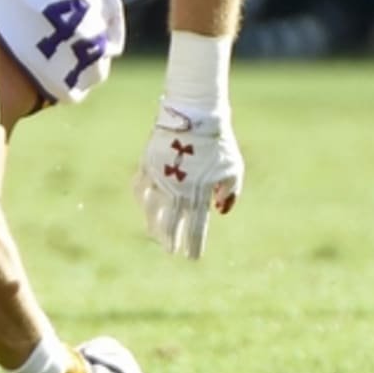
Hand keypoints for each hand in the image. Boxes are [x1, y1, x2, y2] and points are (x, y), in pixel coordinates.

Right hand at [134, 100, 243, 258]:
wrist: (195, 114)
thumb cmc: (218, 143)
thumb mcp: (233, 169)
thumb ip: (230, 193)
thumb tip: (219, 211)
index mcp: (199, 193)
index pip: (194, 228)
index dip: (192, 245)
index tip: (191, 258)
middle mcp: (177, 189)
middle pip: (170, 224)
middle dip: (170, 241)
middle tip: (171, 251)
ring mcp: (159, 177)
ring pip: (151, 210)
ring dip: (153, 226)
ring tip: (155, 235)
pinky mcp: (148, 164)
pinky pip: (140, 187)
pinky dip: (142, 199)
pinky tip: (145, 206)